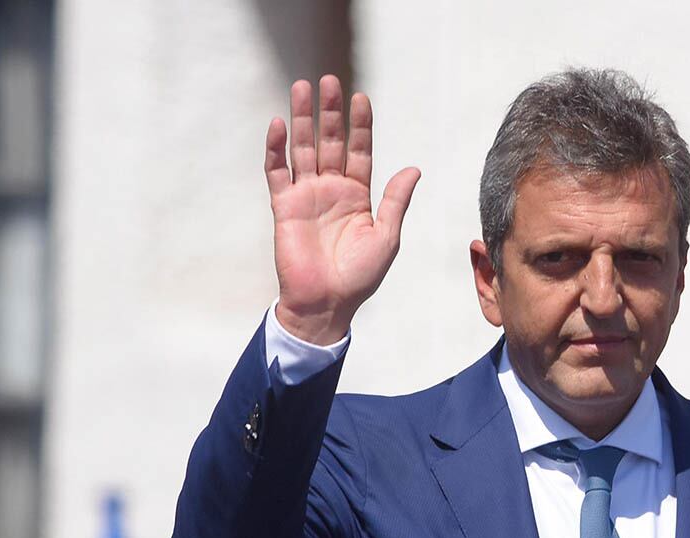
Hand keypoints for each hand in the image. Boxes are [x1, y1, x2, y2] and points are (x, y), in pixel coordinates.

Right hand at [265, 75, 420, 343]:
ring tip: (301, 88)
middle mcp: (332, 190)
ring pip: (303, 149)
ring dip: (302, 120)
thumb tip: (414, 168)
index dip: (360, 126)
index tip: (361, 98)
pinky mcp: (284, 207)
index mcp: (358, 196)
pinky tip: (277, 126)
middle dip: (330, 113)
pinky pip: (277, 173)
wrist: (327, 303)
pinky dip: (275, 150)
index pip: (359, 152)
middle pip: (330, 142)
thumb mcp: (387, 236)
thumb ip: (396, 201)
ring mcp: (306, 196)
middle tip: (328, 81)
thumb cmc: (360, 276)